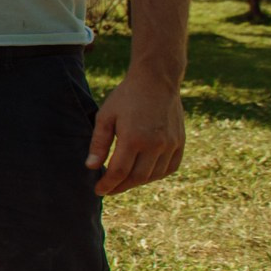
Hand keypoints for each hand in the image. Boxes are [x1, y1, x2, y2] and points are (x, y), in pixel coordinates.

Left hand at [88, 75, 184, 194]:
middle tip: (109, 188)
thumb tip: (90, 167)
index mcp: (133, 138)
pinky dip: (156, 175)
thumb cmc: (126, 97)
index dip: (108, 184)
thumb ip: (98, 143)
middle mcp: (155, 144)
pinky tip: (144, 174)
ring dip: (137, 182)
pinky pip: (170, 168)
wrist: (157, 80)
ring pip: (153, 175)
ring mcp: (170, 144)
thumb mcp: (105, 116)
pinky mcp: (180, 142)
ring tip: (124, 181)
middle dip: (121, 186)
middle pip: (137, 177)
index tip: (98, 190)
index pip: (119, 172)